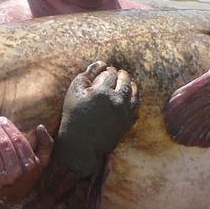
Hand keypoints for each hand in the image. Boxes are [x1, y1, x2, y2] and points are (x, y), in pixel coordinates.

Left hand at [0, 116, 52, 198]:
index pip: (18, 141)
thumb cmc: (26, 175)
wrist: (14, 199)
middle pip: (4, 145)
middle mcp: (16, 172)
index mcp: (31, 165)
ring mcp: (1, 177)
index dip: (9, 128)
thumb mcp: (41, 162)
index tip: (2, 119)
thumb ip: (46, 145)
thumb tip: (40, 127)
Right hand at [53, 61, 139, 176]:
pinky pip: (136, 107)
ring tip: (127, 82)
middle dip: (121, 75)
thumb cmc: (73, 116)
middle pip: (125, 81)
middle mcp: (117, 101)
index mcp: (103, 91)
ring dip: (131, 85)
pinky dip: (134, 100)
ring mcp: (124, 112)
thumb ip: (86, 74)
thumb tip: (100, 63)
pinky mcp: (128, 123)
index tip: (106, 69)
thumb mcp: (74, 92)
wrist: (81, 145)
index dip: (108, 70)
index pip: (110, 74)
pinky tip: (130, 98)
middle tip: (118, 73)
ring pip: (134, 93)